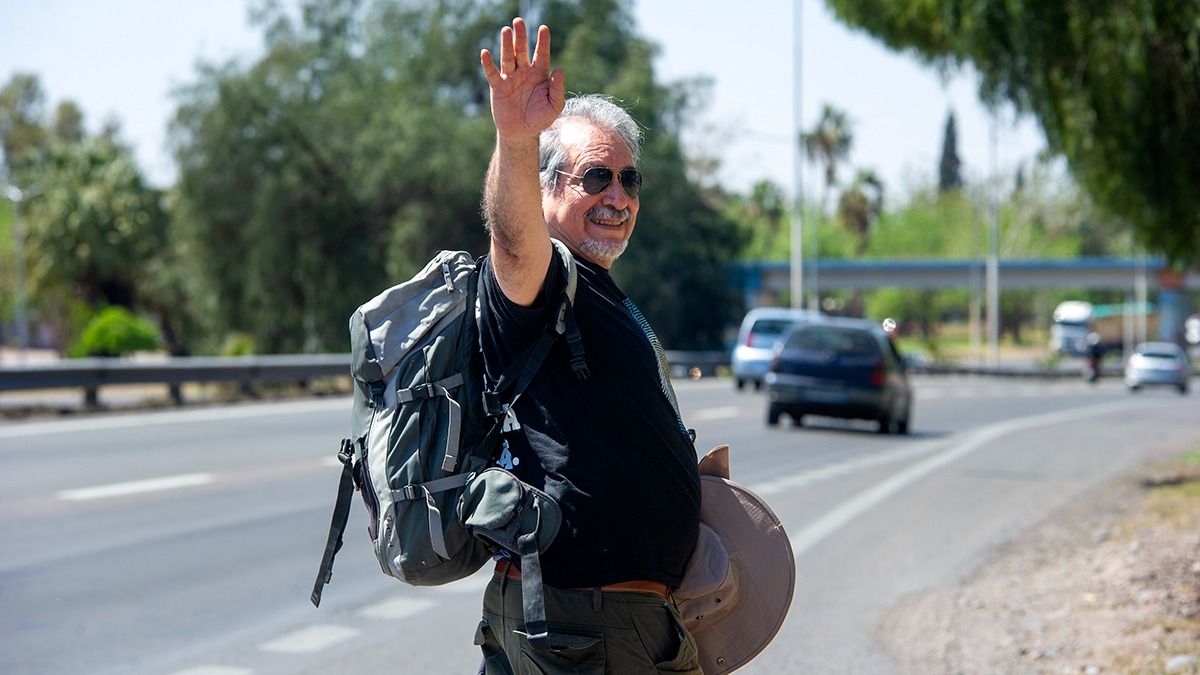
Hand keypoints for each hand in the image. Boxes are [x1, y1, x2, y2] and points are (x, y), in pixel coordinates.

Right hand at [480, 18, 564, 139]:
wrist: (521, 133)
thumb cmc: (540, 119)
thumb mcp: (554, 106)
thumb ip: (558, 88)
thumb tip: (559, 69)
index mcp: (539, 74)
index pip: (541, 54)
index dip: (543, 42)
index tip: (543, 28)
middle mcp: (524, 72)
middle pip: (522, 50)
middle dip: (521, 36)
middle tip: (519, 21)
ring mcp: (510, 78)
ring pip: (508, 58)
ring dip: (506, 44)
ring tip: (506, 31)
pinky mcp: (498, 87)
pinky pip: (492, 73)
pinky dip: (488, 64)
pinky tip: (485, 53)